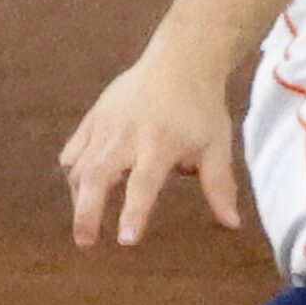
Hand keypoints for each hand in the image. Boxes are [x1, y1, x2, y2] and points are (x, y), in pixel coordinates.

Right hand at [59, 44, 240, 248]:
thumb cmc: (202, 109)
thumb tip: (232, 225)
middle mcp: (126, 136)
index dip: (134, 213)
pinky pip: (74, 149)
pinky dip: (73, 170)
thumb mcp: (217, 146)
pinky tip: (80, 187)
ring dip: (79, 196)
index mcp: (159, 145)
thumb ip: (220, 186)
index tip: (127, 241)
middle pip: (96, 178)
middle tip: (86, 242)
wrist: (180, 62)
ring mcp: (105, 126)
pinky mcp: (93, 118)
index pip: (143, 185)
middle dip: (86, 212)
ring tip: (85, 221)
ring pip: (79, 166)